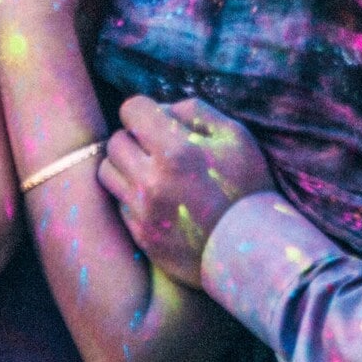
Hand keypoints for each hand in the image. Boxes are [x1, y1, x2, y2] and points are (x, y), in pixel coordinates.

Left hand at [100, 96, 274, 287]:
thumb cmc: (249, 187)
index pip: (131, 110)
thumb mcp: (236, 136)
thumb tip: (162, 110)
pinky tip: (159, 200)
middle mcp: (151, 181)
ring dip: (126, 166)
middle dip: (135, 138)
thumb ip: (195, 111)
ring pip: (108, 172)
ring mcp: (143, 212)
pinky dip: (132, 196)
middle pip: (115, 141)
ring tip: (152, 173)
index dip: (145, 111)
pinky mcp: (140, 236)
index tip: (159, 122)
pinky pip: (119, 203)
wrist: (253, 252)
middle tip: (159, 148)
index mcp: (176, 150)